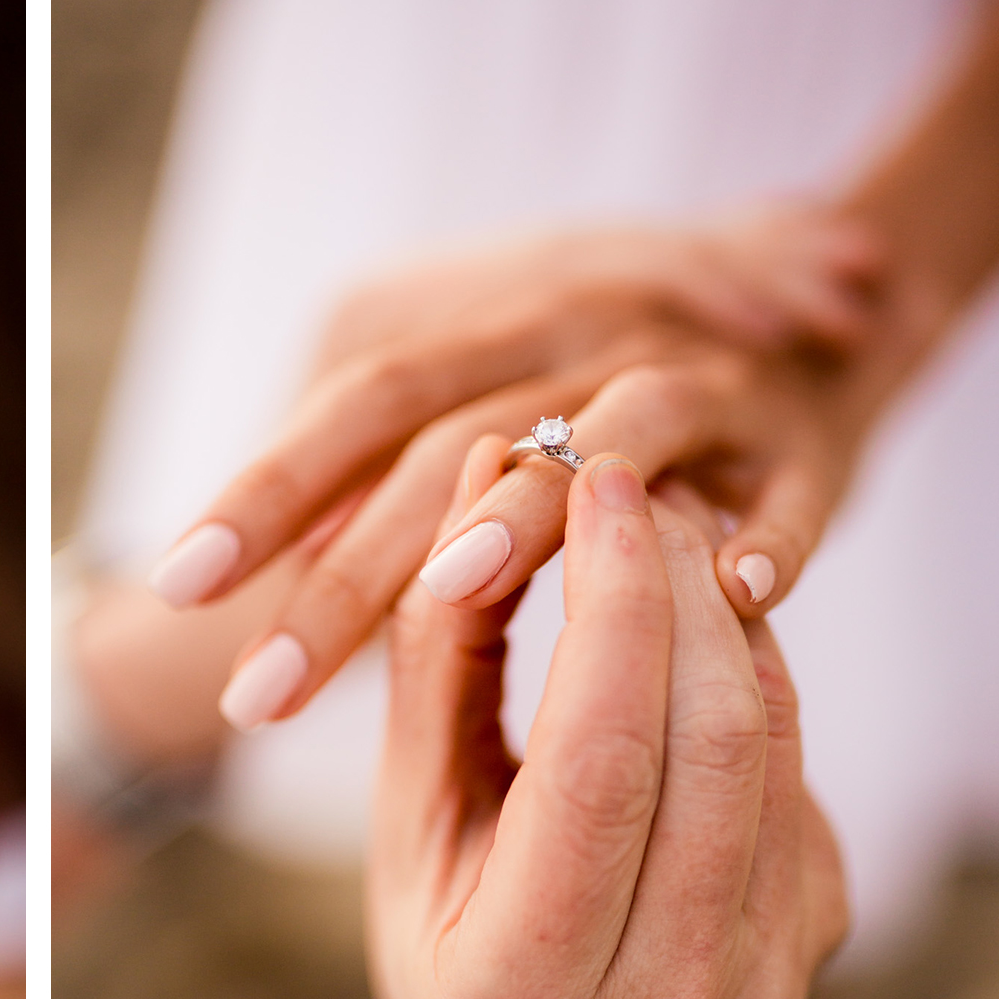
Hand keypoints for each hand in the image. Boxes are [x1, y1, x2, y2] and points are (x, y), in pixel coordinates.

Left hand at [144, 209, 887, 729]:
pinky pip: (791, 481)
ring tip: (451, 590)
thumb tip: (286, 578)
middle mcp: (577, 341)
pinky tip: (734, 590)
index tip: (175, 587)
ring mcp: (694, 375)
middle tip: (261, 692)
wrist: (823, 306)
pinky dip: (771, 526)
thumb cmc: (616, 402)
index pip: (352, 413)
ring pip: (610, 432)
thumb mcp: (502, 419)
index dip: (263, 493)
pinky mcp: (807, 431)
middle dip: (347, 570)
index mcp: (485, 343)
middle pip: (445, 442)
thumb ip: (407, 490)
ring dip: (535, 507)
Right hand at [371, 441, 845, 998]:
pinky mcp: (816, 940)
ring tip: (655, 530)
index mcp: (525, 994)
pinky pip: (790, 764)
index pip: (597, 763)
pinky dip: (740, 667)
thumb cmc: (451, 950)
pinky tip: (684, 628)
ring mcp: (761, 985)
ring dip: (718, 607)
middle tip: (630, 482)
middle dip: (674, 580)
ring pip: (765, 740)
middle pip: (707, 739)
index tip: (590, 485)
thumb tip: (482, 483)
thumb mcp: (409, 828)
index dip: (606, 606)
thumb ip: (438, 665)